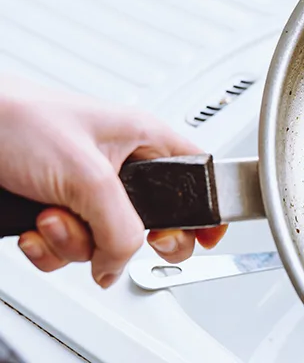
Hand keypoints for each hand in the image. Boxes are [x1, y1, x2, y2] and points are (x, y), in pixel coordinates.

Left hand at [0, 77, 226, 287]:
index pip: (196, 177)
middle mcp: (121, 168)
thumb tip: (121, 263)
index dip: (204, 209)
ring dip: (74, 242)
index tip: (205, 237)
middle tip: (117, 241)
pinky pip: (70, 249)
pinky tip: (35, 226)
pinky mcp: (57, 210)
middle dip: (125, 240)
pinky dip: (49, 248)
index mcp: (145, 140)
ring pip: (105, 242)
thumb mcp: (88, 176)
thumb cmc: (18, 119)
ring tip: (52, 215)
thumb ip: (120, 226)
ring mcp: (87, 192)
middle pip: (152, 223)